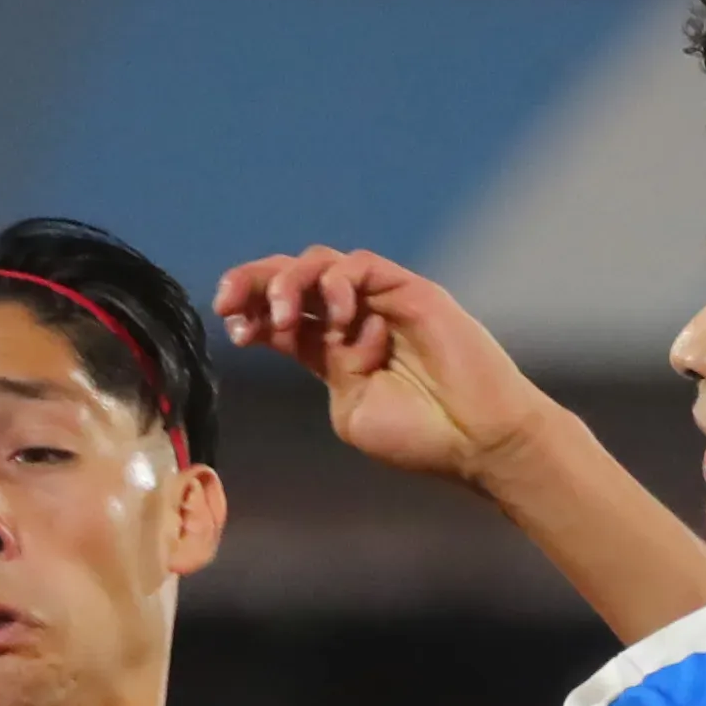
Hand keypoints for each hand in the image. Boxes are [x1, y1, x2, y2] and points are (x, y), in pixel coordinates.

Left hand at [215, 246, 563, 490]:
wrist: (477, 441)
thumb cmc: (420, 437)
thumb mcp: (350, 409)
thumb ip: (320, 366)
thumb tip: (290, 332)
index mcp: (331, 349)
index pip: (280, 313)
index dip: (249, 310)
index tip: (231, 327)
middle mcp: (353, 318)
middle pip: (292, 279)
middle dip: (253, 282)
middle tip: (229, 302)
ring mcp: (381, 301)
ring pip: (321, 264)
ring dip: (290, 283)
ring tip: (284, 318)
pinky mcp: (410, 290)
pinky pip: (363, 266)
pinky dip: (339, 283)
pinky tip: (338, 317)